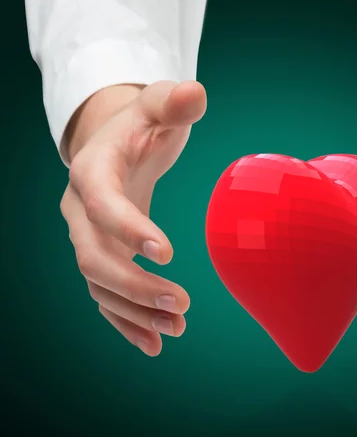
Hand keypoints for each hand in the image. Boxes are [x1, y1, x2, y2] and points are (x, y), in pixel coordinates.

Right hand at [60, 80, 206, 355]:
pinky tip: (154, 343)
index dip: (128, 228)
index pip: (101, 203)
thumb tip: (195, 92)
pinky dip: (126, 321)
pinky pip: (106, 296)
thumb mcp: (156, 105)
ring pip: (98, 285)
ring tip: (176, 329)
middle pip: (92, 256)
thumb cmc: (142, 124)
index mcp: (92, 170)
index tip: (168, 252)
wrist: (117, 145)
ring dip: (133, 312)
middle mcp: (81, 209)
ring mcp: (88, 237)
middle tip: (180, 303)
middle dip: (133, 285)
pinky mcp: (103, 255)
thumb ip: (173, 102)